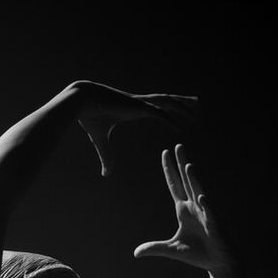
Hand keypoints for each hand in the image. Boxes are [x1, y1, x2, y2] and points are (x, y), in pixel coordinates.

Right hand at [72, 84, 196, 176]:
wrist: (80, 101)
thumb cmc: (88, 117)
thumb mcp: (100, 142)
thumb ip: (106, 157)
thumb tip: (106, 175)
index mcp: (135, 109)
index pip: (158, 107)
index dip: (170, 109)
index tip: (180, 111)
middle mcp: (140, 104)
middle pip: (167, 102)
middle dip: (182, 102)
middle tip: (196, 104)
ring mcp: (140, 104)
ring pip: (167, 104)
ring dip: (182, 107)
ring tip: (197, 109)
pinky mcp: (137, 107)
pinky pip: (158, 114)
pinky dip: (170, 119)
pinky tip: (181, 126)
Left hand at [133, 147, 234, 275]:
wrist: (219, 262)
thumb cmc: (198, 253)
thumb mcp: (172, 250)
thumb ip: (155, 248)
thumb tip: (136, 253)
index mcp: (183, 210)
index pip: (174, 185)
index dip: (169, 170)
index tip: (165, 152)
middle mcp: (195, 207)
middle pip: (186, 182)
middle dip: (181, 164)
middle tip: (178, 146)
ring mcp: (205, 214)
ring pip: (198, 193)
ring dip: (193, 180)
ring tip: (187, 165)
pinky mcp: (214, 226)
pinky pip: (209, 214)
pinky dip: (206, 206)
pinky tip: (202, 197)